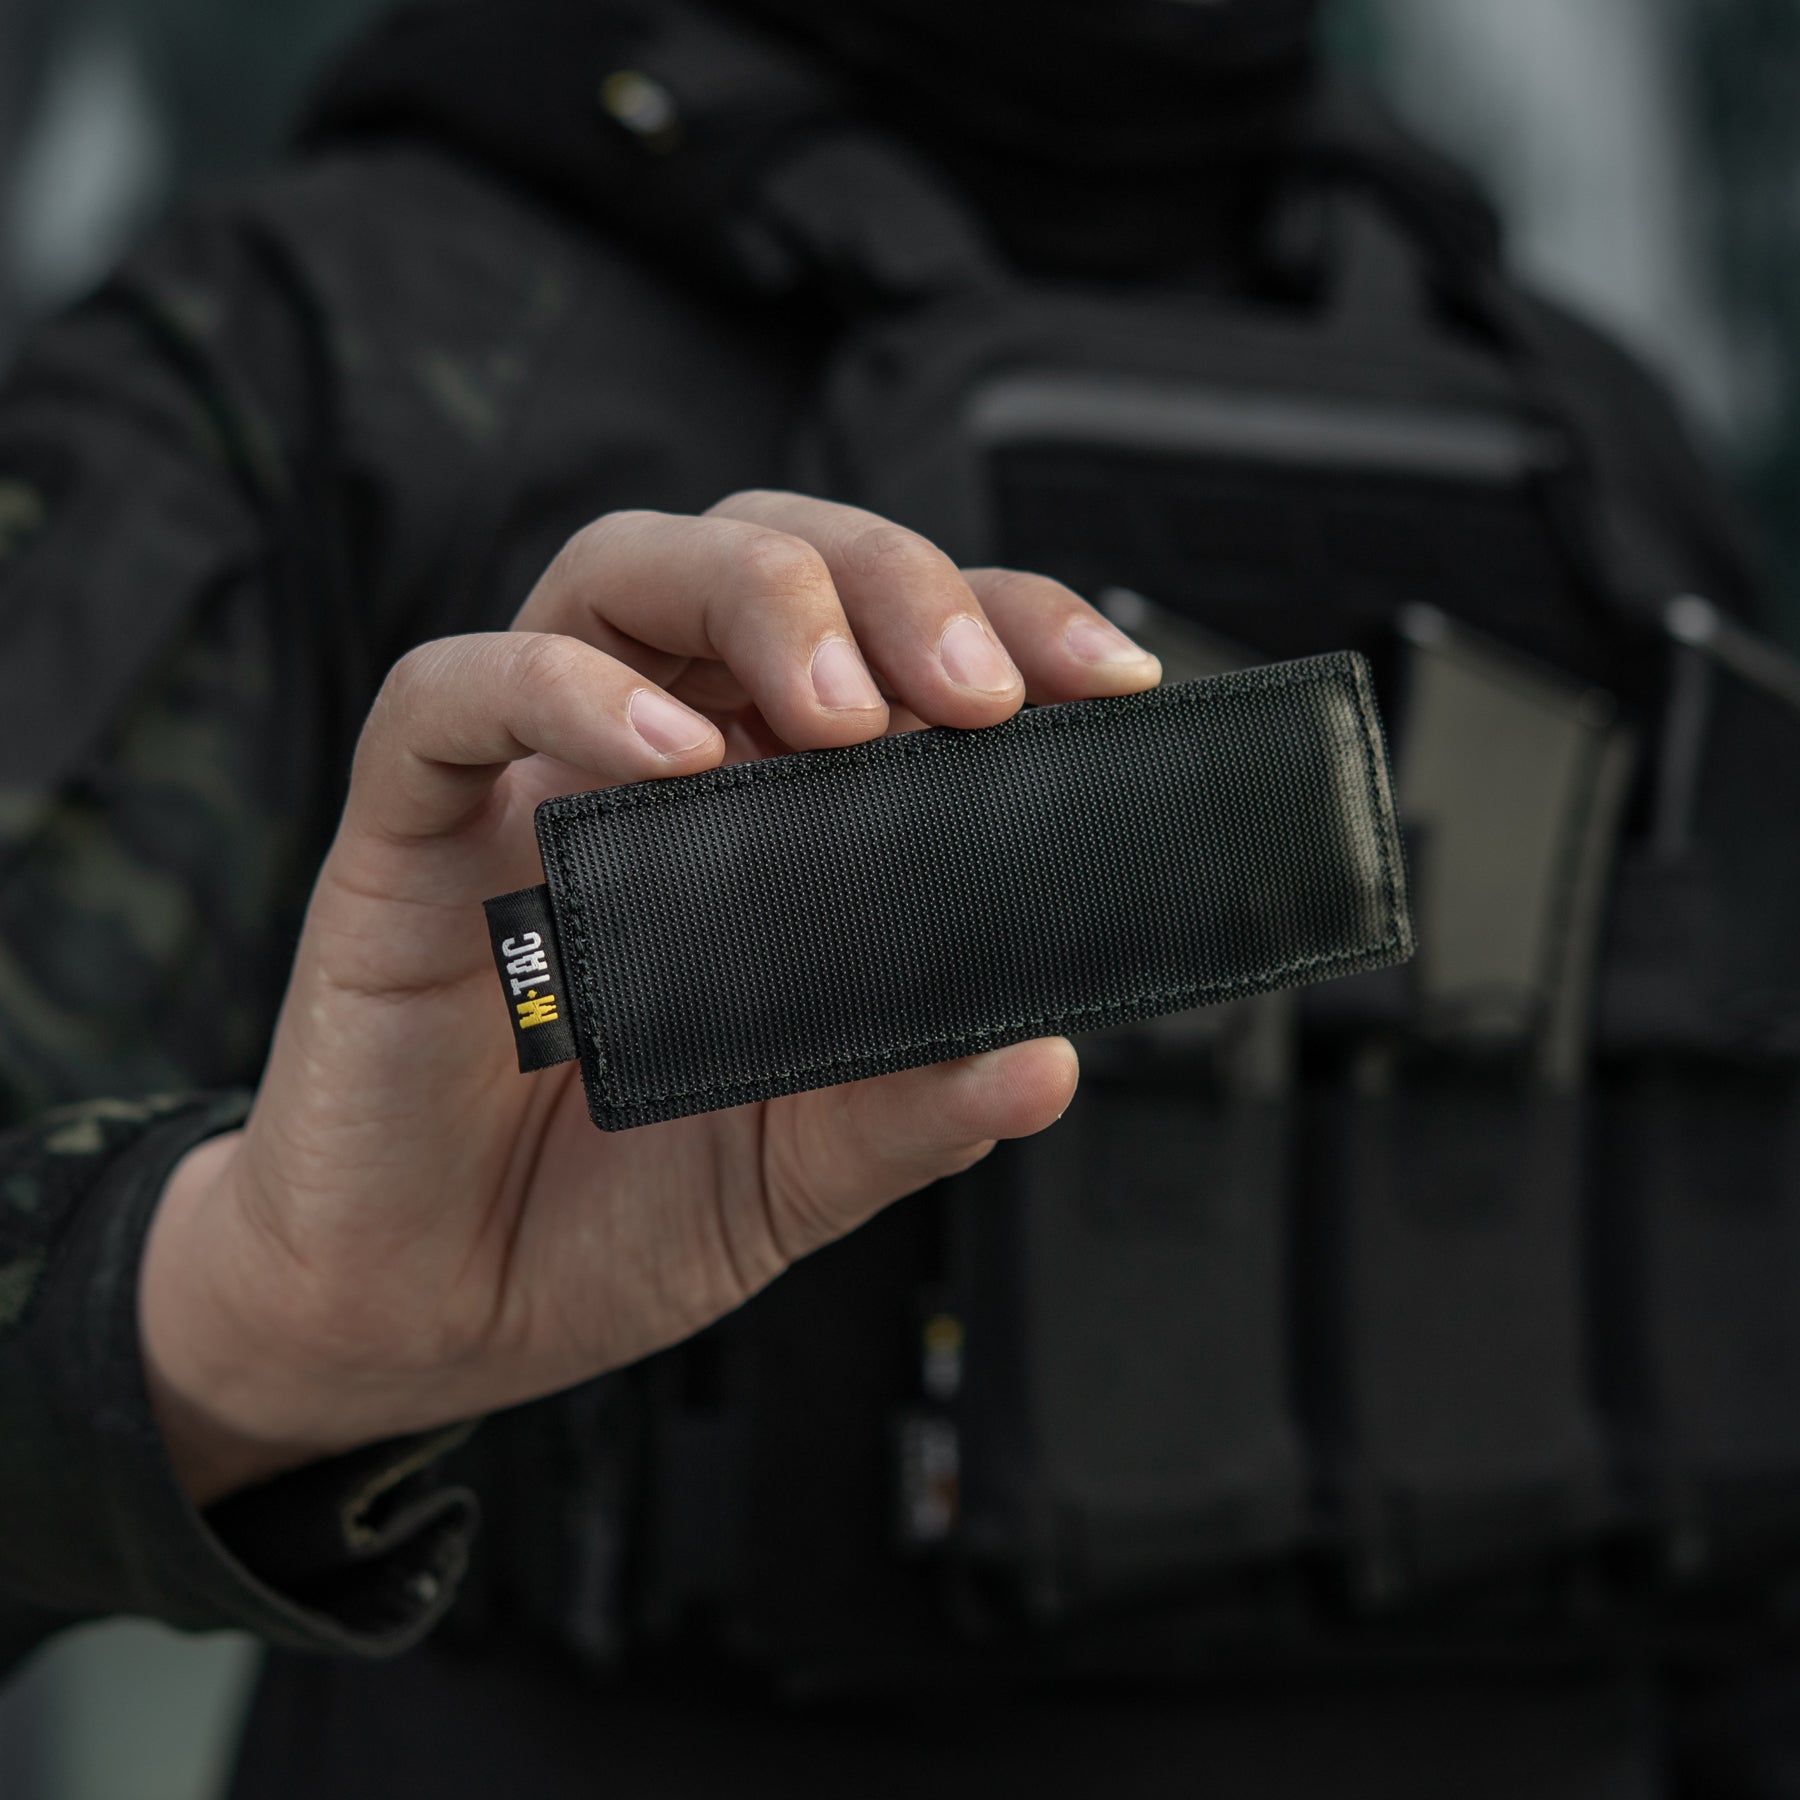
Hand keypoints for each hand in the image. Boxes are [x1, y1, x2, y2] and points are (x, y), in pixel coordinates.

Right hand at [140, 493, 1160, 1503]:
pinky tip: (666, 757)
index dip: (1001, 622)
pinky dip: (566, 693)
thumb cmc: (608, 1212)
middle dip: (889, 583)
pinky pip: (454, 695)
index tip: (1106, 684)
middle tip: (977, 694)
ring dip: (756, 603)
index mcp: (761, 810)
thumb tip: (1044, 1062)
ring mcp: (529, 778)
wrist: (433, 1311)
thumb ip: (907, 1109)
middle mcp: (652, 758)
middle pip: (762, 552)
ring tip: (844, 710)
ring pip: (621, 568)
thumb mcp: (796, 1168)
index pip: (888, 645)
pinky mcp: (406, 828)